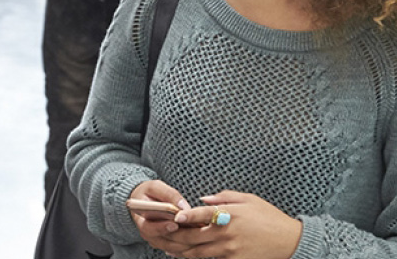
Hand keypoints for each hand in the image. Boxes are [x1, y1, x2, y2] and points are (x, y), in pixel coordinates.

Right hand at [127, 180, 192, 254]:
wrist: (143, 201)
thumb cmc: (148, 192)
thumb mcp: (155, 187)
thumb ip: (168, 194)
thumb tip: (183, 206)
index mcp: (141, 220)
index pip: (149, 228)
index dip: (162, 228)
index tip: (175, 224)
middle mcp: (148, 234)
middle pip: (165, 241)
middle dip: (183, 236)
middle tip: (197, 229)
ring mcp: (156, 241)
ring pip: (174, 247)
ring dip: (188, 242)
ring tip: (201, 231)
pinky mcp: (165, 244)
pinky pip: (178, 248)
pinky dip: (189, 244)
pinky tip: (199, 236)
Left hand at [166, 190, 301, 258]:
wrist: (288, 241)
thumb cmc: (267, 216)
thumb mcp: (247, 199)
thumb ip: (223, 197)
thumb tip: (202, 199)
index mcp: (230, 215)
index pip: (203, 214)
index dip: (187, 215)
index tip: (174, 215)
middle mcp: (226, 234)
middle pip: (195, 237)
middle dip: (175, 235)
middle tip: (161, 232)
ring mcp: (229, 251)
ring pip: (198, 252)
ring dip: (180, 249)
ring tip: (165, 246)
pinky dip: (195, 257)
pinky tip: (184, 254)